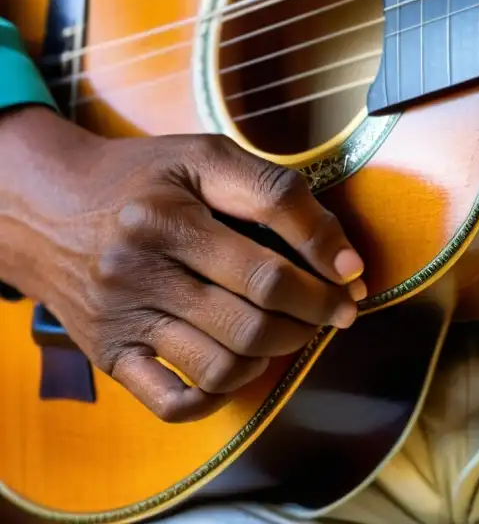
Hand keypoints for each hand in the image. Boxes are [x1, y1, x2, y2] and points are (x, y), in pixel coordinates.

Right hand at [0, 106, 365, 422]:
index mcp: (165, 216)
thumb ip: (278, 193)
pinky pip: (173, 402)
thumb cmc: (143, 177)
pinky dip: (220, 395)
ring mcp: (122, 319)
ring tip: (292, 327)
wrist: (46, 204)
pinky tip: (242, 364)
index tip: (353, 277)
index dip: (326, 273)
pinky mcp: (109, 353)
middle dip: (314, 316)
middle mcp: (138, 272)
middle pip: (253, 317)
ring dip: (277, 352)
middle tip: (335, 307)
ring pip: (223, 365)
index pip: (268, 263)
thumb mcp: (206, 156)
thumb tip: (344, 259)